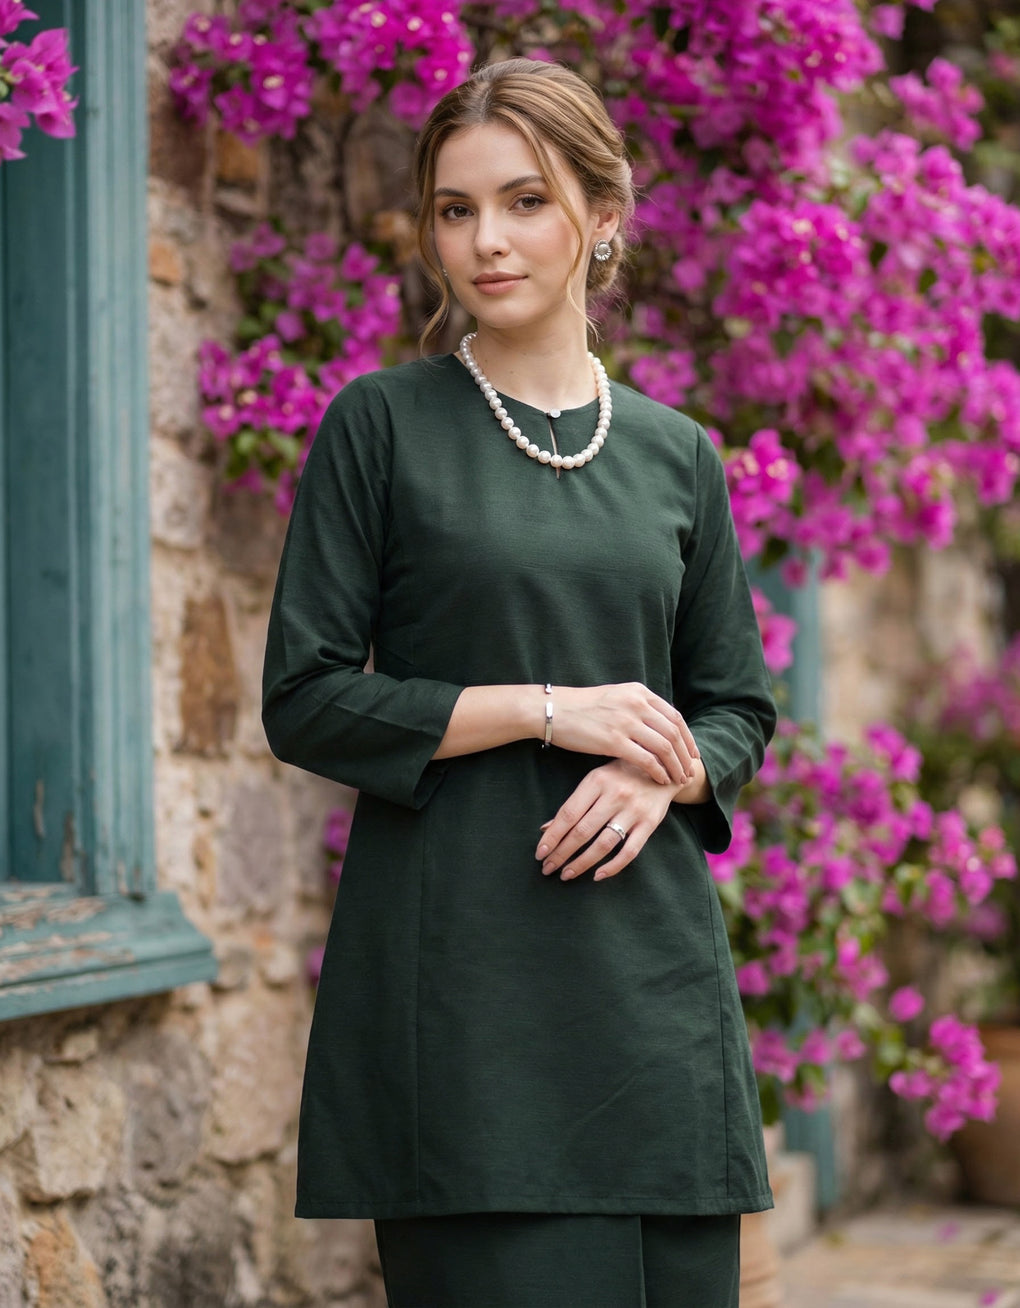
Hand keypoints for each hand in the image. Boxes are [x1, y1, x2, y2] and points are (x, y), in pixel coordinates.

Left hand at [535, 758, 697, 882]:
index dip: (552, 836)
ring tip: (566, 874)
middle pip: (583, 831)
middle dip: (562, 853)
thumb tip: (546, 829)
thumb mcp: (596, 779)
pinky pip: (630, 851)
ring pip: (603, 843)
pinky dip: (613, 867)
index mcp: (596, 781)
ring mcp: (633, 810)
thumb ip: (574, 804)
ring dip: (582, 862)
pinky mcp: (649, 823)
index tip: (540, 854)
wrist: (663, 765)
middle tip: (547, 868)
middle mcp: (614, 795)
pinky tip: (597, 876)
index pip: (568, 814)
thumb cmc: (621, 774)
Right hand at [550, 682, 698, 787]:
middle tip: (689, 771)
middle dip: (685, 755)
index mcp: (639, 692)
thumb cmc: (582, 707)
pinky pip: (646, 759)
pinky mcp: (613, 740)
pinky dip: (657, 771)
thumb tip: (658, 724)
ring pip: (664, 747)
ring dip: (675, 766)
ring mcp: (625, 721)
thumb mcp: (616, 697)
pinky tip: (659, 780)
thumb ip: (637, 706)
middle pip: (674, 732)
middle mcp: (636, 704)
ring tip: (677, 779)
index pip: (674, 716)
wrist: (553, 710)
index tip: (692, 754)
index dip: (688, 738)